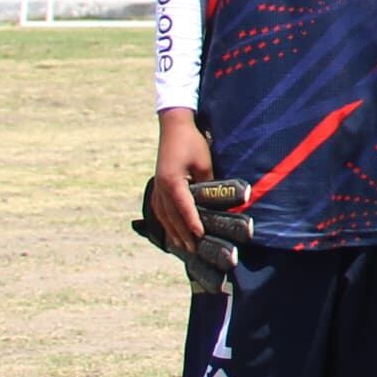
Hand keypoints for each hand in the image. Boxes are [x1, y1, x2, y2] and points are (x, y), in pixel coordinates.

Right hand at [138, 119, 250, 290]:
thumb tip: (218, 201)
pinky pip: (160, 208)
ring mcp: (157, 187)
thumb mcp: (205, 162)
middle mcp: (161, 187)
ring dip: (173, 231)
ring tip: (183, 247)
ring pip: (164, 215)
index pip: (183, 207)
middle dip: (183, 234)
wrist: (174, 126)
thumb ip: (209, 182)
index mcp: (172, 181)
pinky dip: (166, 221)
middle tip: (194, 250)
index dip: (191, 223)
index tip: (200, 236)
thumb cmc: (192, 142)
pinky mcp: (158, 185)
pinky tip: (171, 231)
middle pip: (171, 216)